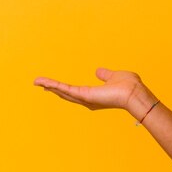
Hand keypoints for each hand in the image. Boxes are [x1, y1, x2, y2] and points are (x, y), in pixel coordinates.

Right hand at [34, 68, 150, 115]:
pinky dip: (53, 85)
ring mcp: (85, 99)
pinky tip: (43, 82)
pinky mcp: (84, 95)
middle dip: (53, 89)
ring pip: (63, 91)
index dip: (64, 89)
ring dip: (49, 86)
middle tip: (40, 84)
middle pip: (66, 93)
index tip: (53, 86)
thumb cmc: (129, 86)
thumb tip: (98, 71)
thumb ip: (106, 75)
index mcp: (95, 95)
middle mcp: (88, 100)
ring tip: (37, 81)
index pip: (76, 91)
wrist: (134, 93)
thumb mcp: (115, 76)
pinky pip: (65, 89)